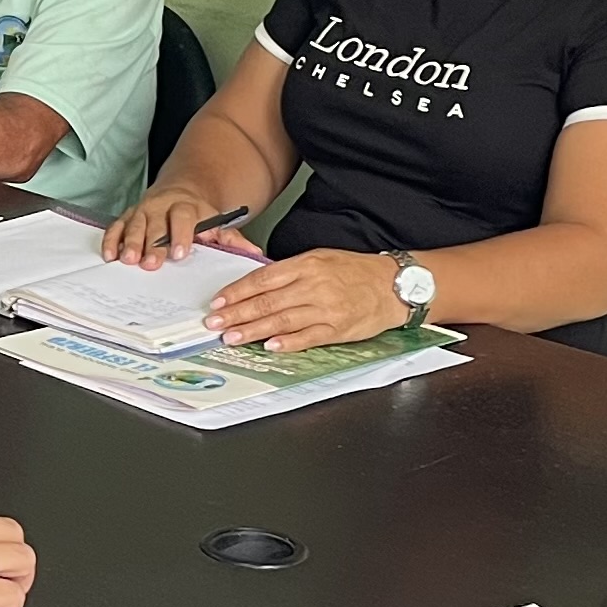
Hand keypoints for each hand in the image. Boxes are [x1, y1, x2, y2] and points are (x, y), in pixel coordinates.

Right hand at [101, 184, 249, 269]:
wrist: (182, 190)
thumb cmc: (199, 216)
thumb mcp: (218, 224)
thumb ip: (233, 240)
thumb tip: (254, 254)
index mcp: (188, 207)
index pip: (184, 218)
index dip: (181, 235)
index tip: (180, 253)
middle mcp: (163, 206)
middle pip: (156, 224)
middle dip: (152, 244)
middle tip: (150, 263)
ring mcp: (144, 210)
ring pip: (135, 224)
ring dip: (131, 243)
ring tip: (128, 259)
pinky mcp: (129, 215)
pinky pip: (117, 226)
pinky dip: (112, 239)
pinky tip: (111, 254)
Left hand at [203, 248, 406, 352]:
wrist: (393, 285)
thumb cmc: (355, 271)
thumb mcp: (321, 259)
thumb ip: (290, 272)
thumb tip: (256, 284)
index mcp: (307, 264)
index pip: (263, 278)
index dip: (237, 291)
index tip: (218, 301)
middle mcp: (314, 285)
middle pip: (267, 301)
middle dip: (236, 313)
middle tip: (214, 323)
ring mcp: (327, 308)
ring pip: (283, 320)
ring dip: (254, 330)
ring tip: (231, 337)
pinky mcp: (338, 329)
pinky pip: (308, 337)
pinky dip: (288, 342)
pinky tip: (270, 346)